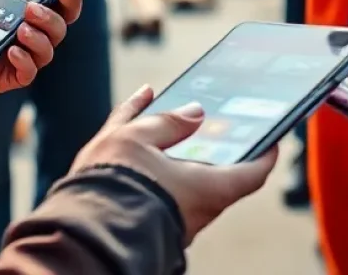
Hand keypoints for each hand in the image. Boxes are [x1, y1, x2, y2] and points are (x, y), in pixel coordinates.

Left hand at [0, 0, 95, 100]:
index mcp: (34, 2)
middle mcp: (35, 26)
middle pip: (68, 17)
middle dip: (68, 5)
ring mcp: (27, 50)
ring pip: (54, 41)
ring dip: (44, 30)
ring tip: (23, 24)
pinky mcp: (14, 73)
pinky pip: (33, 69)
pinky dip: (26, 57)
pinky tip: (12, 49)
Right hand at [71, 86, 276, 245]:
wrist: (73, 235)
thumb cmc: (112, 185)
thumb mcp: (137, 138)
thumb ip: (167, 122)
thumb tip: (196, 112)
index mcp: (206, 191)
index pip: (252, 174)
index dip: (265, 154)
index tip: (273, 137)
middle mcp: (192, 213)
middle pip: (215, 177)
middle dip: (215, 148)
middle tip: (218, 121)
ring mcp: (168, 221)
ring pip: (182, 183)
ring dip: (180, 154)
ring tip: (173, 118)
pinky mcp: (142, 224)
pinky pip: (155, 189)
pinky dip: (153, 163)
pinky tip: (137, 134)